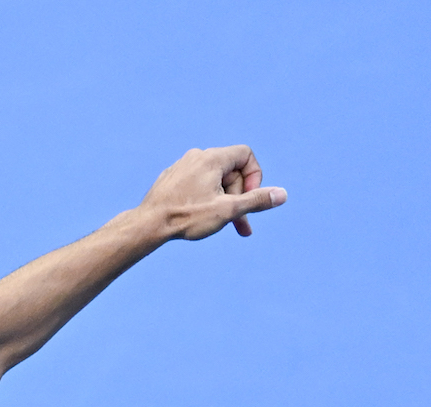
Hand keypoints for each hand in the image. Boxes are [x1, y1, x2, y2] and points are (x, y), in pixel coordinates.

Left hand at [141, 145, 285, 239]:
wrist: (148, 224)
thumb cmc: (186, 216)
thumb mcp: (228, 210)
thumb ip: (256, 200)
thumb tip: (282, 195)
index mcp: (212, 158)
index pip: (246, 155)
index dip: (254, 176)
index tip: (249, 197)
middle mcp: (197, 156)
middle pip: (231, 171)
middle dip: (239, 197)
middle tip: (241, 223)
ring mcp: (182, 167)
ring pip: (214, 181)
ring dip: (224, 202)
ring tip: (225, 226)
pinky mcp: (172, 179)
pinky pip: (197, 185)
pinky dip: (206, 199)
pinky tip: (201, 218)